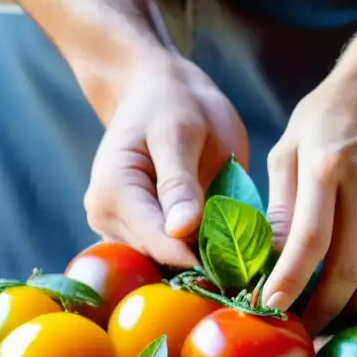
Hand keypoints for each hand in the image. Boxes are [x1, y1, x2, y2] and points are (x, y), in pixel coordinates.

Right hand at [84, 53, 248, 266]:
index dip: (204, 257)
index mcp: (114, 193)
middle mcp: (105, 218)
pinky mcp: (135, 234)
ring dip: (203, 259)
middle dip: (206, 260)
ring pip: (166, 264)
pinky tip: (223, 239)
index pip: (160, 245)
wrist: (158, 92)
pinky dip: (197, 253)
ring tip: (238, 242)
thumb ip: (180, 182)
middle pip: (162, 260)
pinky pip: (168, 256)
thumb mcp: (181, 132)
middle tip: (251, 253)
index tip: (246, 262)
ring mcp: (117, 229)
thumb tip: (181, 231)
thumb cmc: (173, 103)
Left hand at [261, 70, 356, 334]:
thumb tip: (264, 266)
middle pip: (349, 269)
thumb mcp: (288, 152)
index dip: (289, 281)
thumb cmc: (325, 124)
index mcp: (329, 166)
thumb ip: (280, 208)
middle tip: (301, 329)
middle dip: (322, 311)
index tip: (270, 309)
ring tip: (334, 323)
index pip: (310, 240)